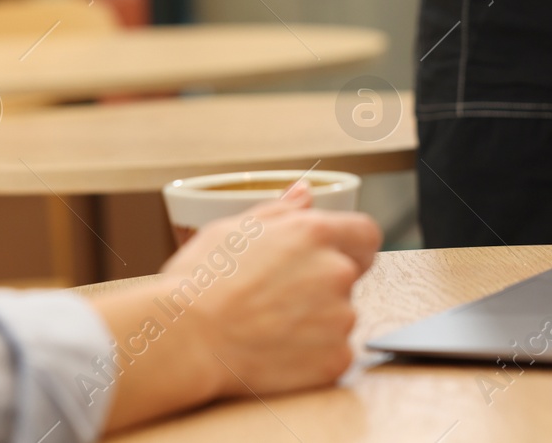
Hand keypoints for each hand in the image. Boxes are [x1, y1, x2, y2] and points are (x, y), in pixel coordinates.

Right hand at [166, 182, 380, 399]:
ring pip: (340, 316)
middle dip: (323, 283)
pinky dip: (313, 354)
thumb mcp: (233, 229)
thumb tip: (305, 192)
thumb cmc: (200, 282)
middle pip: (348, 276)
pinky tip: (276, 350)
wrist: (186, 340)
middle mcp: (336, 271)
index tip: (330, 256)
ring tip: (269, 325)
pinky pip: (334, 353)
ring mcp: (340, 318)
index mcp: (315, 233)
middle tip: (279, 296)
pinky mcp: (335, 359)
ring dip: (317, 320)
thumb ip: (280, 210)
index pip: (365, 233)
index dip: (350, 245)